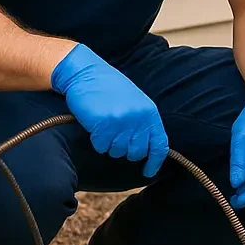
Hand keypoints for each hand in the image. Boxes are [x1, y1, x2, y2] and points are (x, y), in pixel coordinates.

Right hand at [51, 44, 168, 178]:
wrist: (86, 73)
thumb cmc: (108, 88)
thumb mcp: (134, 102)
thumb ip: (142, 122)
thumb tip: (145, 148)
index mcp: (149, 112)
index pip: (159, 144)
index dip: (155, 161)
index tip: (148, 171)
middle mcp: (138, 118)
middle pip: (136, 152)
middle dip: (124, 150)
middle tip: (114, 136)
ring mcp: (121, 122)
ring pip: (117, 151)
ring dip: (108, 144)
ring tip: (104, 126)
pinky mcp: (103, 125)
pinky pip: (101, 146)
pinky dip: (96, 140)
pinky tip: (94, 125)